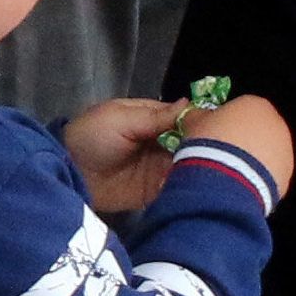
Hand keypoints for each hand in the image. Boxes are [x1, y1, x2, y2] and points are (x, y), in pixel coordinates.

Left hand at [65, 91, 289, 213]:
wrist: (67, 170)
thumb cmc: (90, 136)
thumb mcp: (120, 118)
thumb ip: (155, 116)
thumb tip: (188, 105)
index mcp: (153, 118)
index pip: (186, 118)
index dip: (202, 122)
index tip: (223, 128)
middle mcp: (162, 142)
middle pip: (193, 143)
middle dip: (207, 147)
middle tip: (227, 155)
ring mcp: (160, 167)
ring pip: (190, 165)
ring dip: (202, 168)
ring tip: (222, 172)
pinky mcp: (155, 191)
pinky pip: (178, 188)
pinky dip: (189, 188)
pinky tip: (205, 190)